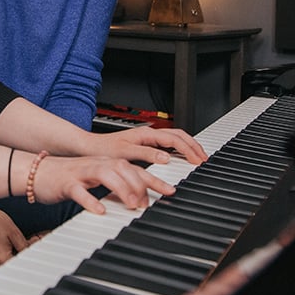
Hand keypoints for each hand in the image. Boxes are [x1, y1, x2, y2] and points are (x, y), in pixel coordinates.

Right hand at [0, 199, 28, 268]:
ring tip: (11, 247)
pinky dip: (0, 258)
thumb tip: (32, 250)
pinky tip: (1, 248)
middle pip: (11, 270)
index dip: (30, 258)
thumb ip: (24, 246)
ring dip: (9, 260)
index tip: (33, 251)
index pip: (21, 266)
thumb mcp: (13, 231)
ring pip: (2, 268)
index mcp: (1, 259)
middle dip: (20, 261)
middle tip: (24, 249)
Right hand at [31, 155, 177, 214]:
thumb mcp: (95, 180)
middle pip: (123, 169)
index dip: (154, 179)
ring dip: (121, 189)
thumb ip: (117, 186)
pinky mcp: (66, 184)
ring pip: (105, 175)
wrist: (38, 173)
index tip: (170, 191)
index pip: (134, 168)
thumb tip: (140, 199)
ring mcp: (81, 173)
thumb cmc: (68, 178)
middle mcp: (96, 165)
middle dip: (140, 185)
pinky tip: (99, 210)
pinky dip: (90, 200)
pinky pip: (79, 191)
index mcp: (105, 163)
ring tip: (131, 204)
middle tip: (147, 203)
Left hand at [86, 125, 207, 167]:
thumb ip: (147, 154)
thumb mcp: (125, 153)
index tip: (198, 160)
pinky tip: (181, 157)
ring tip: (197, 157)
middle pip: (179, 135)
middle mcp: (148, 133)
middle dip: (194, 146)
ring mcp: (147, 137)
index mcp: (146, 134)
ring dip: (188, 146)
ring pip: (174, 138)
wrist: (90, 148)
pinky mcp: (145, 143)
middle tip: (204, 158)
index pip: (174, 139)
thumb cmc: (104, 150)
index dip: (188, 150)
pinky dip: (179, 149)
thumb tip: (166, 157)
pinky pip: (168, 143)